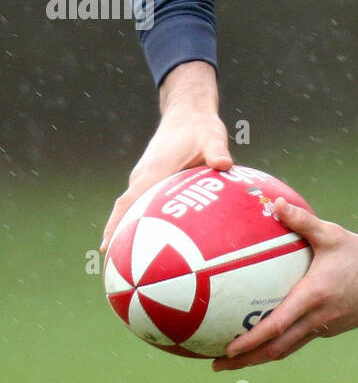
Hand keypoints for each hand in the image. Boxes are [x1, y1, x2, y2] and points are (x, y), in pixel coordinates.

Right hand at [100, 110, 232, 251]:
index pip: (129, 202)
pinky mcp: (154, 179)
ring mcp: (146, 178)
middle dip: (116, 237)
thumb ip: (217, 151)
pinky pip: (143, 204)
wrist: (188, 114)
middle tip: (113, 269)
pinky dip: (142, 222)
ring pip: (131, 209)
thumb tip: (224, 163)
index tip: (107, 249)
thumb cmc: (200, 127)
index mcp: (154, 171)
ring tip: (127, 264)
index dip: (116, 225)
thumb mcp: (212, 137)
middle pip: (123, 211)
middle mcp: (144, 176)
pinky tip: (154, 243)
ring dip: (127, 231)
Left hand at [211, 198, 357, 370]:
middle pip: (276, 349)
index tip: (227, 349)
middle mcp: (317, 319)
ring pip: (286, 349)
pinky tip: (264, 339)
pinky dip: (276, 345)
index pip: (277, 326)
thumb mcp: (332, 235)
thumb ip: (302, 221)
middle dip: (245, 360)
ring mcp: (324, 327)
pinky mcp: (329, 328)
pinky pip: (297, 340)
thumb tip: (274, 203)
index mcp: (313, 298)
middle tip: (216, 364)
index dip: (251, 341)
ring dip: (258, 358)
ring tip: (233, 360)